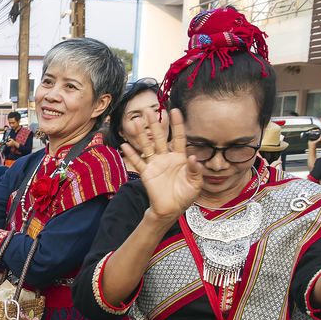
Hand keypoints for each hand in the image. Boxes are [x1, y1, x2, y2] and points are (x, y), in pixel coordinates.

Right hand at [119, 108, 202, 222]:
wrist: (171, 209)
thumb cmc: (185, 196)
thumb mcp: (195, 183)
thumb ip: (195, 170)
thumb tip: (194, 157)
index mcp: (180, 158)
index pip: (178, 137)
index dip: (177, 124)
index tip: (175, 110)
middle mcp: (166, 158)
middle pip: (159, 137)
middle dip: (154, 124)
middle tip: (149, 110)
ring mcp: (155, 164)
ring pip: (147, 146)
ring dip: (140, 135)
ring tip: (135, 122)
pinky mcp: (146, 173)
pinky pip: (138, 162)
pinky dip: (131, 154)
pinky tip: (125, 145)